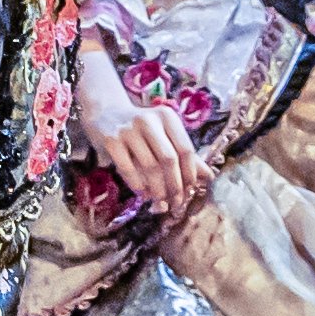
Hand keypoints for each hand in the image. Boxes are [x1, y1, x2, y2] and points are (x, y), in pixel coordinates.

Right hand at [77, 46, 205, 219]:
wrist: (105, 113)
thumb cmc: (141, 129)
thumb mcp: (164, 135)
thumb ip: (184, 154)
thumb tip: (209, 177)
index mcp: (167, 117)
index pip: (185, 149)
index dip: (190, 174)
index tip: (190, 191)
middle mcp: (148, 120)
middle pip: (169, 159)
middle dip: (175, 185)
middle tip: (176, 202)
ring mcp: (128, 129)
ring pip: (149, 167)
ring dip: (157, 189)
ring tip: (160, 201)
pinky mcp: (111, 140)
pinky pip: (128, 169)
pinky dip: (138, 186)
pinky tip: (143, 193)